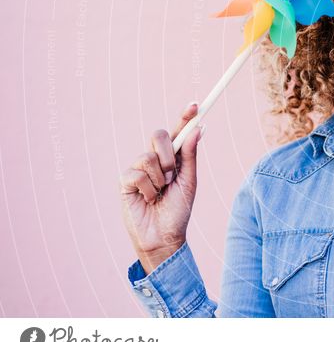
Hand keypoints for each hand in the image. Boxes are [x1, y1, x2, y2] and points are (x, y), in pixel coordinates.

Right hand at [119, 102, 203, 273]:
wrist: (164, 236)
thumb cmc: (178, 210)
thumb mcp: (189, 182)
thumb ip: (191, 156)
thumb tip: (200, 128)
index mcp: (173, 158)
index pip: (178, 132)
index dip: (185, 117)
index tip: (196, 104)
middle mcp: (154, 159)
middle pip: (158, 135)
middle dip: (168, 154)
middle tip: (171, 174)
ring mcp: (138, 168)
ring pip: (149, 157)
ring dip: (160, 178)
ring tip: (160, 193)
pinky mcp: (125, 181)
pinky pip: (138, 174)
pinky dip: (148, 189)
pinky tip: (147, 199)